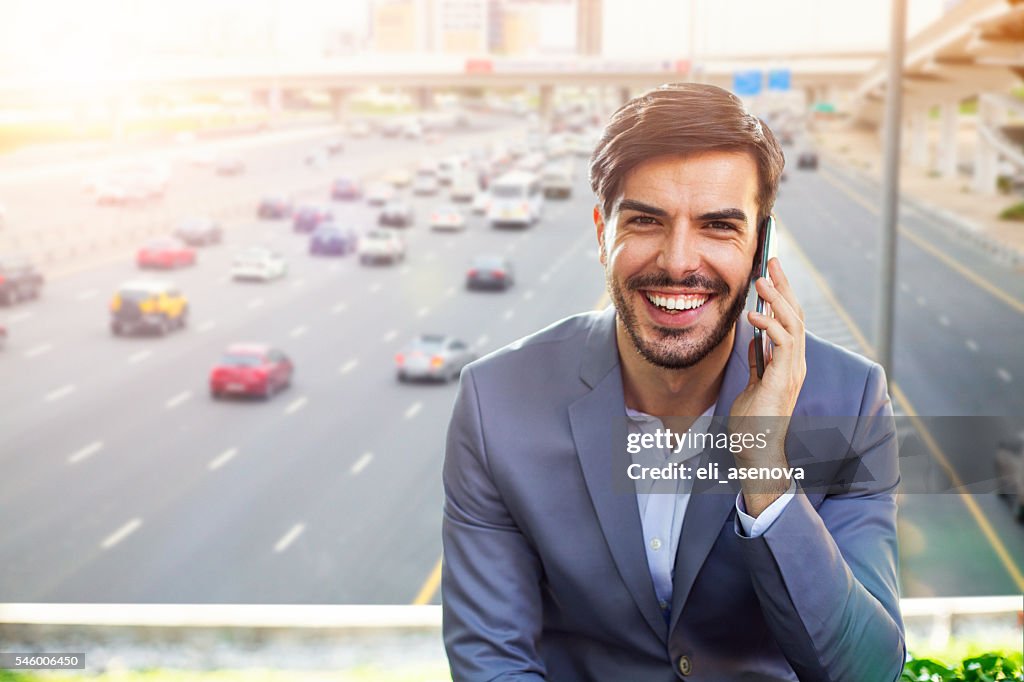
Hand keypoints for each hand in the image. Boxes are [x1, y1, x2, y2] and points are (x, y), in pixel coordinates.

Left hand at [728, 258, 806, 513]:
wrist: (756, 451)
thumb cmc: (753, 423)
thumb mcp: (753, 384)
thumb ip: (758, 362)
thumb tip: (754, 341)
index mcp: (789, 362)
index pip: (790, 319)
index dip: (782, 294)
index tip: (771, 271)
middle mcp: (796, 363)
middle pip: (796, 315)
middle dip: (784, 286)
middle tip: (771, 261)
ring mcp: (793, 371)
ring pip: (793, 325)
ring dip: (777, 300)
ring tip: (761, 281)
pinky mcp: (783, 380)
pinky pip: (782, 345)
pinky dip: (769, 326)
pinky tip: (753, 314)